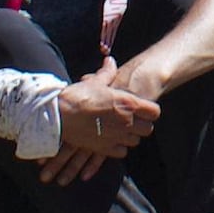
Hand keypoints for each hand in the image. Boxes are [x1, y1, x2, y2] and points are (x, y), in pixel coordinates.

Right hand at [39, 74, 160, 184]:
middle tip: (132, 120)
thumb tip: (110, 60)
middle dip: (142, 125)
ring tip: (120, 129)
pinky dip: (119, 147)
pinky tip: (111, 139)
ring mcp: (117, 137)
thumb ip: (107, 73)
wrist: (58, 117)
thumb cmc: (77, 97)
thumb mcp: (94, 82)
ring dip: (130, 136)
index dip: (150, 110)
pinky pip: (122, 152)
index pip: (155, 112)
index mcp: (127, 103)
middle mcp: (126, 122)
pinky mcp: (105, 149)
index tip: (143, 109)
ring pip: (135, 141)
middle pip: (148, 129)